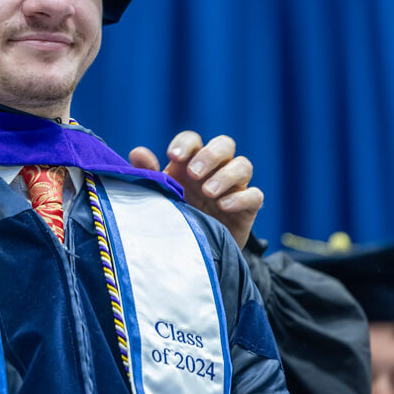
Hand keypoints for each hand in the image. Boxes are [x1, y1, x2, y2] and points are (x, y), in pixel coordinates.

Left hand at [129, 132, 262, 249]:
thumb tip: (137, 152)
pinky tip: (223, 206)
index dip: (185, 144)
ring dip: (226, 175)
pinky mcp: (248, 209)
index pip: (193, 140)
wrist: (195, 253)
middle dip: (210, 155)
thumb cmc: (175, 217)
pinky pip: (255, 196)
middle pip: (224, 144)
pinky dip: (241, 198)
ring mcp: (235, 187)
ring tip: (208, 192)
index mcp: (191, 163)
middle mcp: (216, 170)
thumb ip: (148, 174)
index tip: (173, 156)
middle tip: (193, 173)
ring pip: (243, 165)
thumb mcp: (160, 196)